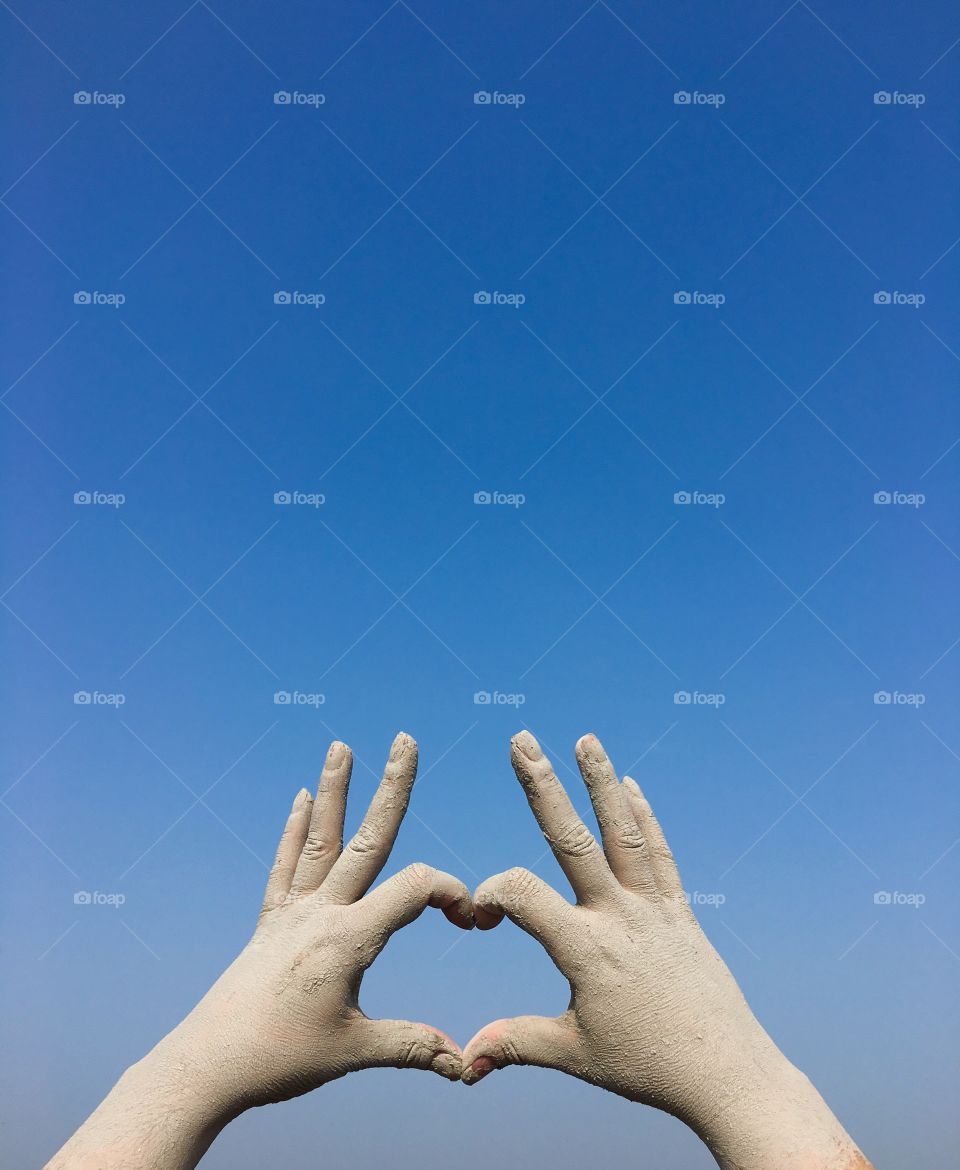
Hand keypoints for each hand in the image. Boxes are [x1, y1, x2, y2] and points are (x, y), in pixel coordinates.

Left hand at [47, 733, 471, 1169]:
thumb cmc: (281, 1058)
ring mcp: (292, 913)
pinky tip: (300, 799)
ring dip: (334, 790)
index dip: (452, 892)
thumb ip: (415, 1047)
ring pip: (321, 839)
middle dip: (392, 787)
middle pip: (367, 838)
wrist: (207, 1064)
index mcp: (349, 938)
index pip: (415, 889)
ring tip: (340, 745)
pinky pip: (285, 866)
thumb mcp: (356, 1050)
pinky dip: (294, 830)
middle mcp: (321, 913)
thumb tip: (469, 1064)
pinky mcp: (270, 922)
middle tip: (405, 739)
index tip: (472, 919)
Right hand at [461, 731, 871, 1169]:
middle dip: (542, 786)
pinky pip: (661, 855)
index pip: (523, 894)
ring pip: (623, 832)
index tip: (480, 917)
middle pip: (573, 839)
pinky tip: (632, 785)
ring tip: (586, 739)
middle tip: (521, 739)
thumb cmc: (647, 1066)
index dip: (491, 893)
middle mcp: (619, 917)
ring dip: (602, 781)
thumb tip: (464, 1060)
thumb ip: (516, 1043)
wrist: (727, 1074)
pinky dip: (644, 817)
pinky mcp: (681, 913)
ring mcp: (654, 909)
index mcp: (586, 949)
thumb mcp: (574, 1054)